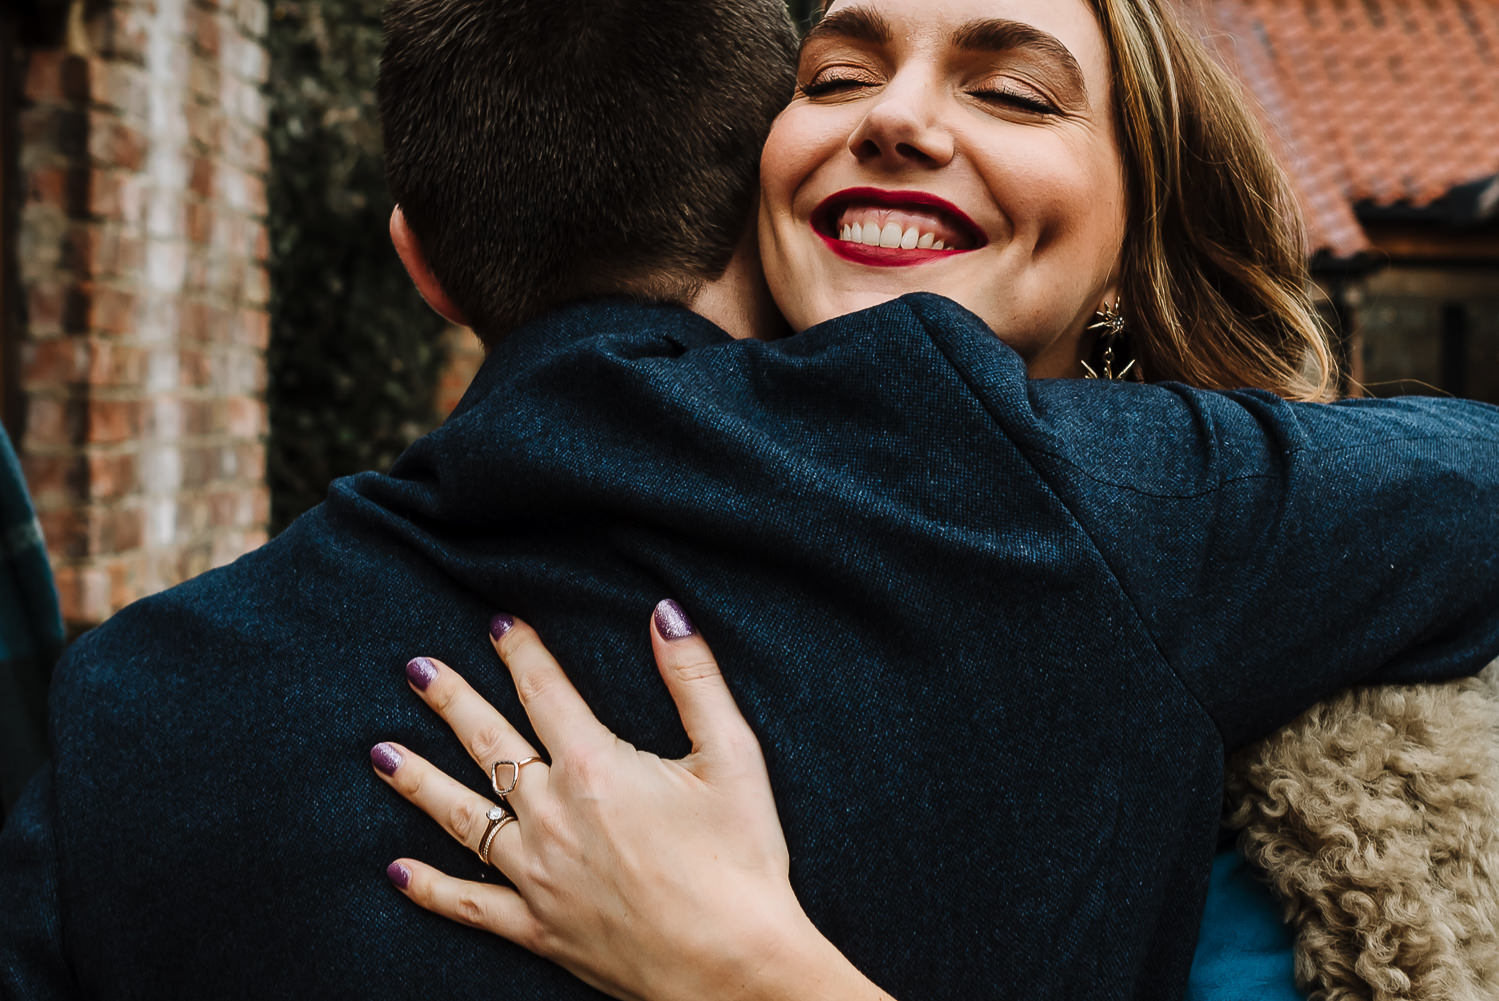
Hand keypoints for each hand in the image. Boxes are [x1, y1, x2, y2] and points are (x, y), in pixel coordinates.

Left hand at [370, 600, 850, 1000]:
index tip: (498, 624)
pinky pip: (471, 906)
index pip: (545, 691)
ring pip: (462, 818)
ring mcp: (537, 875)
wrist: (735, 968)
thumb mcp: (732, 756)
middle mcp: (552, 816)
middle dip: (449, 700)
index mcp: (595, 767)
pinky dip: (431, 889)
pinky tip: (397, 871)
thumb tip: (664, 613)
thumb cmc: (740, 861)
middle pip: (488, 744)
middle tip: (415, 669)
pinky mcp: (539, 928)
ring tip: (380, 755)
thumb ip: (694, 678)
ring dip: (418, 782)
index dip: (520, 651)